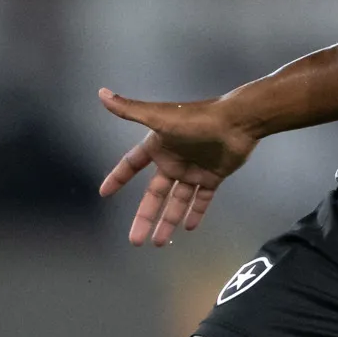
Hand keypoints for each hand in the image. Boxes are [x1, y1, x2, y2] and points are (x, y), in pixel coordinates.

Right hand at [96, 87, 259, 246]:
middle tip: (135, 241)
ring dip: (168, 222)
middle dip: (144, 217)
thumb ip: (130, 109)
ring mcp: (193, 171)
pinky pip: (201, 199)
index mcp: (158, 147)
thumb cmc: (196, 120)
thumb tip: (101, 93)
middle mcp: (173, 161)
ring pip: (177, 202)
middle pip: (154, 194)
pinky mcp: (212, 177)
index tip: (105, 193)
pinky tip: (188, 228)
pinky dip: (196, 212)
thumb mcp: (159, 116)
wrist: (236, 123)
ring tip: (159, 243)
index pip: (132, 164)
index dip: (118, 178)